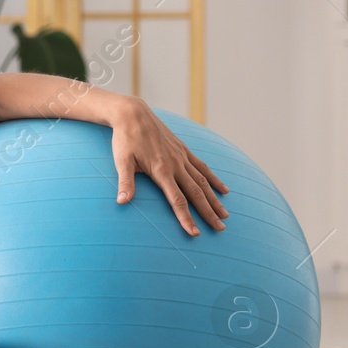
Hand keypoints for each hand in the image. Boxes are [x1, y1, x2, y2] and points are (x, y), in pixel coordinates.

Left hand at [110, 97, 229, 235]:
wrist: (133, 114)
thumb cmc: (125, 139)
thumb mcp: (121, 161)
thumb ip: (125, 182)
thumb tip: (122, 201)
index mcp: (161, 170)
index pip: (177, 200)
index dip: (186, 218)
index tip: (195, 233)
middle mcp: (176, 164)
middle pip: (196, 193)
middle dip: (208, 212)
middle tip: (220, 228)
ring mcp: (182, 156)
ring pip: (203, 181)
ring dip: (215, 199)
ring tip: (225, 215)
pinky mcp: (184, 149)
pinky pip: (202, 166)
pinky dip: (214, 179)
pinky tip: (224, 190)